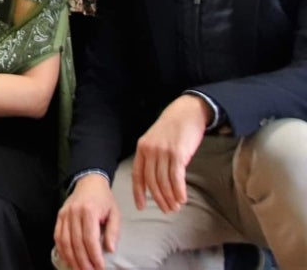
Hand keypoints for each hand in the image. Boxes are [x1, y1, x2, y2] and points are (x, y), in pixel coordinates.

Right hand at [54, 173, 119, 269]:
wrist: (89, 182)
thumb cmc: (104, 199)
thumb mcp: (115, 213)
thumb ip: (114, 232)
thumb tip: (110, 249)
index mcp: (89, 211)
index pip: (90, 238)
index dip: (94, 255)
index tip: (100, 267)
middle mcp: (74, 212)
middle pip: (76, 242)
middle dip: (83, 261)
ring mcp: (64, 214)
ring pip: (65, 241)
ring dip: (71, 258)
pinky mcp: (59, 216)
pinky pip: (57, 235)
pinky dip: (61, 249)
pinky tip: (67, 259)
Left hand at [132, 95, 209, 213]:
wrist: (186, 112)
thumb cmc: (172, 129)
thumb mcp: (156, 140)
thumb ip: (153, 157)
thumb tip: (154, 180)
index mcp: (142, 148)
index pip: (137, 175)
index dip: (138, 192)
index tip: (140, 206)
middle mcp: (150, 150)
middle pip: (152, 181)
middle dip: (158, 199)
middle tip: (166, 210)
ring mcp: (163, 152)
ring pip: (164, 181)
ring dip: (170, 197)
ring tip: (175, 207)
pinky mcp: (178, 153)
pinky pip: (176, 176)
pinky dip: (178, 190)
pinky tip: (182, 199)